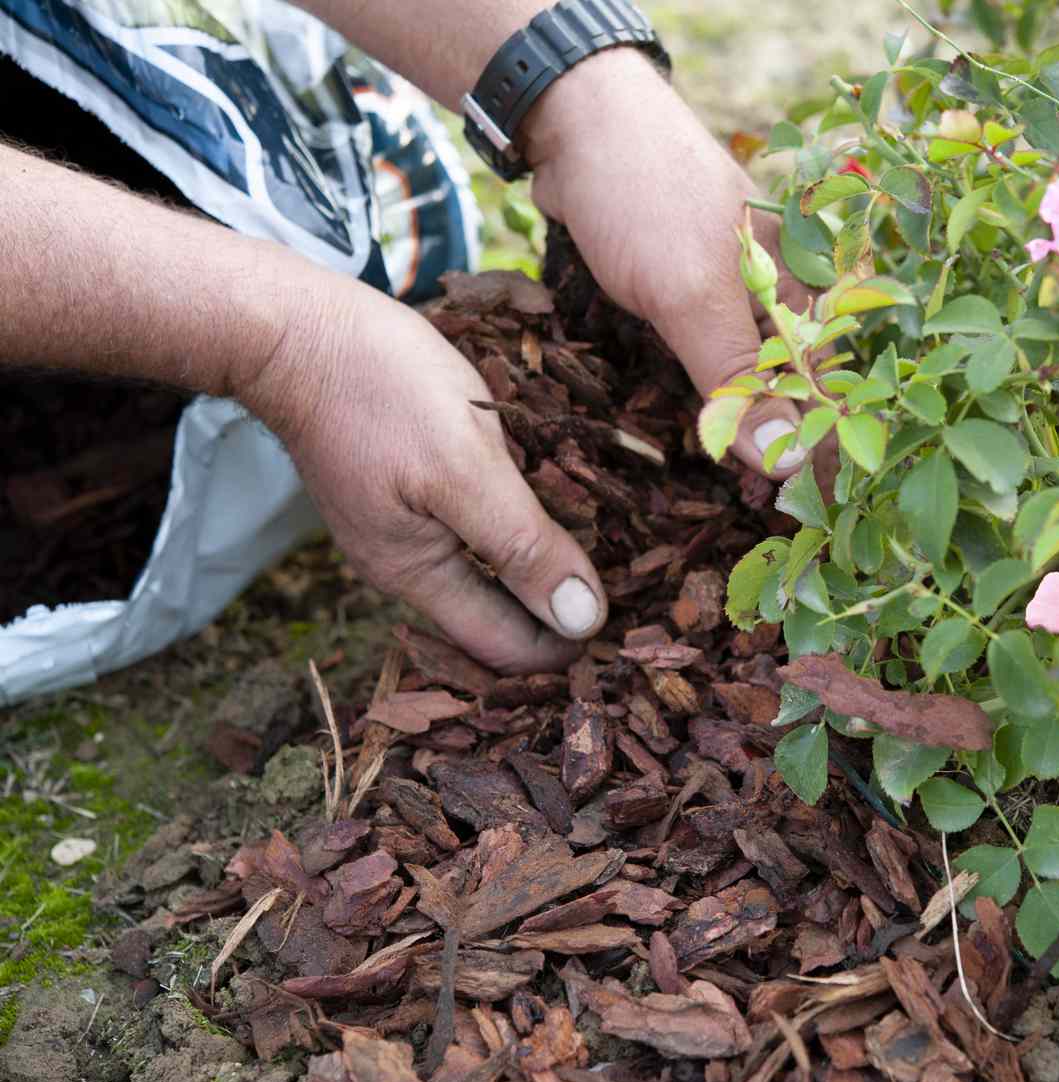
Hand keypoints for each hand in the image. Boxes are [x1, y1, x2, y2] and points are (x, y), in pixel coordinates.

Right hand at [242, 286, 607, 672]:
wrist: (294, 326)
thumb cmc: (381, 389)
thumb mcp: (466, 467)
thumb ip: (522, 546)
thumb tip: (582, 622)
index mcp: (418, 574)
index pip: (506, 648)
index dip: (566, 647)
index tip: (627, 627)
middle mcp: (407, 562)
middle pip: (497, 615)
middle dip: (558, 610)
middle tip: (632, 589)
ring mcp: (401, 522)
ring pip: (487, 569)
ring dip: (540, 566)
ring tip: (609, 546)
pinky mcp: (403, 484)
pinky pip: (470, 524)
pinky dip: (515, 525)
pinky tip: (554, 501)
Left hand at [523, 50, 812, 474]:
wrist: (571, 123)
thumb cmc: (645, 197)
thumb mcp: (693, 296)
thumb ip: (738, 378)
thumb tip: (788, 462)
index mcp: (802, 285)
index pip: (831, 382)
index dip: (826, 446)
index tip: (817, 512)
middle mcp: (776, 291)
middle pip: (792, 386)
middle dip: (783, 447)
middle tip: (767, 517)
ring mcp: (728, 292)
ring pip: (746, 376)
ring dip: (740, 428)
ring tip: (736, 493)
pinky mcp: (683, 295)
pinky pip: (703, 358)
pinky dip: (702, 398)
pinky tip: (696, 436)